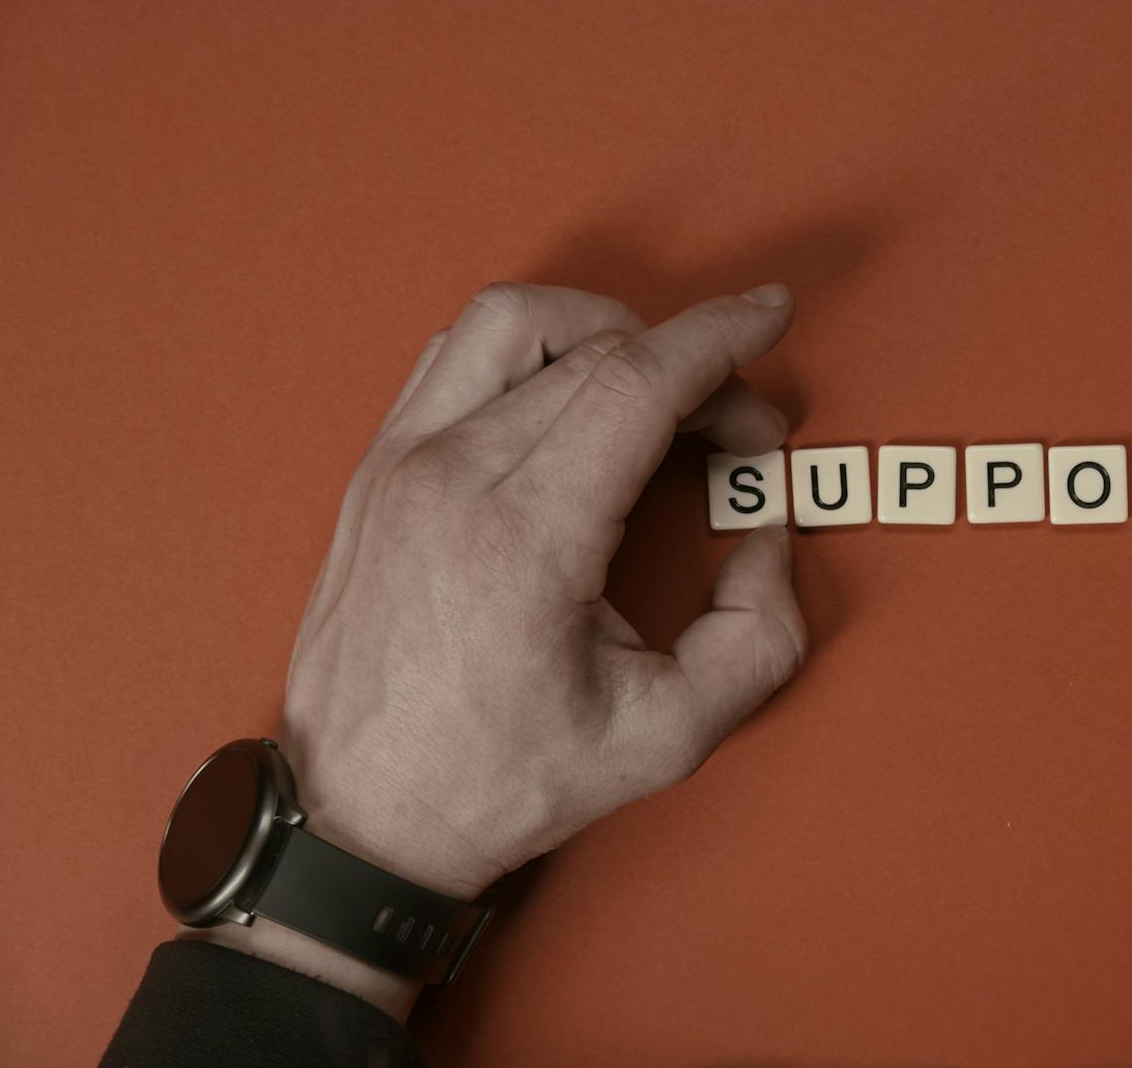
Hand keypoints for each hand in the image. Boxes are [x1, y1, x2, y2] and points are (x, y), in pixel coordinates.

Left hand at [204, 282, 806, 1014]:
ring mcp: (400, 462)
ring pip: (513, 319)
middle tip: (737, 434)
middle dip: (692, 364)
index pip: (636, 380)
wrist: (361, 817)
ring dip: (601, 331)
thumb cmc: (497, 779)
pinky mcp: (376, 468)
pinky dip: (532, 351)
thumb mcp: (665, 736)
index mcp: (523, 534)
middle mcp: (450, 474)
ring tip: (653, 389)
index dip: (720, 337)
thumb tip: (766, 540)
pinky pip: (456, 353)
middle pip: (596, 350)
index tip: (770, 316)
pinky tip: (571, 402)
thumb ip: (755, 637)